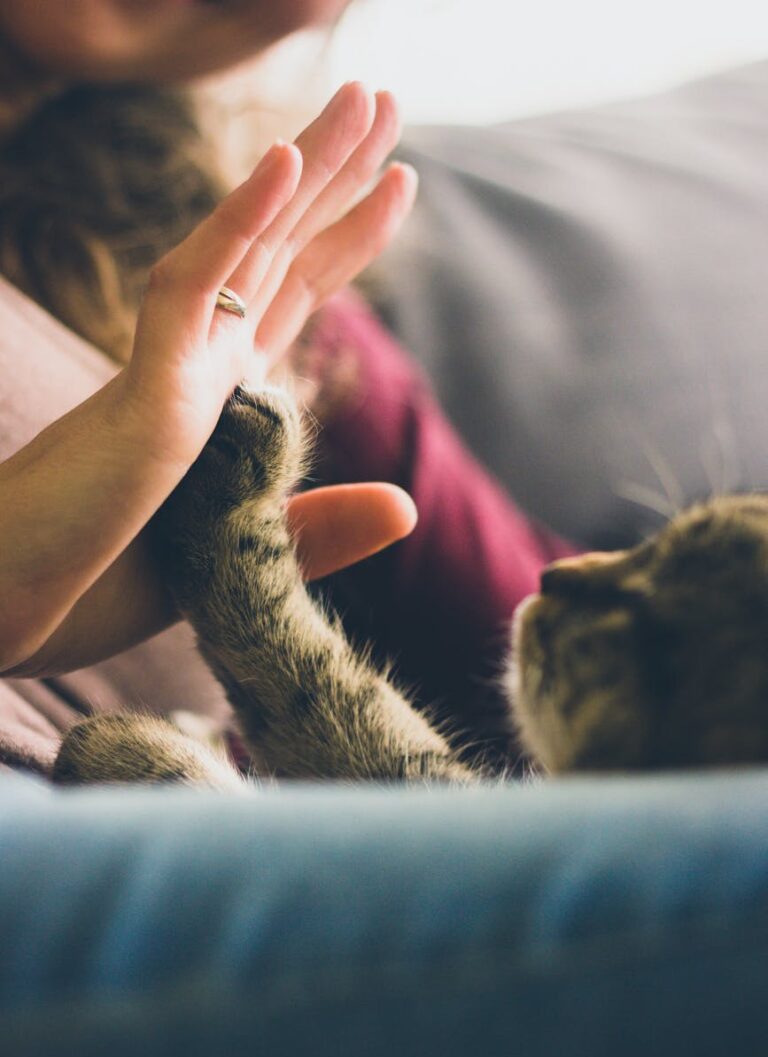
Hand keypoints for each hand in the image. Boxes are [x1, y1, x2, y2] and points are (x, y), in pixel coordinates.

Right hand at [0, 84, 417, 674]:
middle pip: (279, 251)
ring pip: (247, 248)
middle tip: (385, 98)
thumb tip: (408, 505)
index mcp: (218, 401)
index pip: (291, 296)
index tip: (396, 182)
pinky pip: (190, 292)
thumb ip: (319, 529)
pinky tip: (284, 162)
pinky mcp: (143, 394)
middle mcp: (197, 369)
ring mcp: (170, 373)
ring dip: (306, 169)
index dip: (343, 235)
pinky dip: (236, 225)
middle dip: (335, 174)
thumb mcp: (241, 560)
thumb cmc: (100, 586)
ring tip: (368, 97)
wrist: (9, 614)